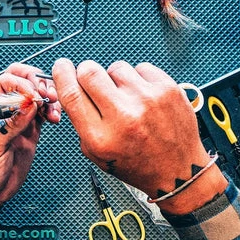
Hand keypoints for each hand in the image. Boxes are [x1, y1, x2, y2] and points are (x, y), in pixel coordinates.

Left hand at [0, 63, 60, 207]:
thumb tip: (29, 104)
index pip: (5, 81)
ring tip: (53, 106)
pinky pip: (43, 111)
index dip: (22, 84)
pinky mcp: (29, 129)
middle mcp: (1, 108)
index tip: (32, 96)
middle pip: (22, 81)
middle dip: (38, 83)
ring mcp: (17, 117)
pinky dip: (52, 110)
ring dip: (48, 96)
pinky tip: (54, 116)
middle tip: (47, 94)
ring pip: (36, 94)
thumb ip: (10, 125)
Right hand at [52, 59, 225, 214]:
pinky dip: (139, 79)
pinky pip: (141, 68)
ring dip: (116, 79)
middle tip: (95, 83)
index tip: (62, 67)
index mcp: (101, 137)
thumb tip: (72, 86)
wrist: (178, 171)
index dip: (62, 74)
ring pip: (116, 67)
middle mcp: (124, 117)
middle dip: (86, 73)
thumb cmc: (138, 164)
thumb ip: (82, 122)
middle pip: (89, 71)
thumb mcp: (98, 154)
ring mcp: (147, 100)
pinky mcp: (167, 89)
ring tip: (127, 98)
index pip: (72, 94)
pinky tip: (144, 98)